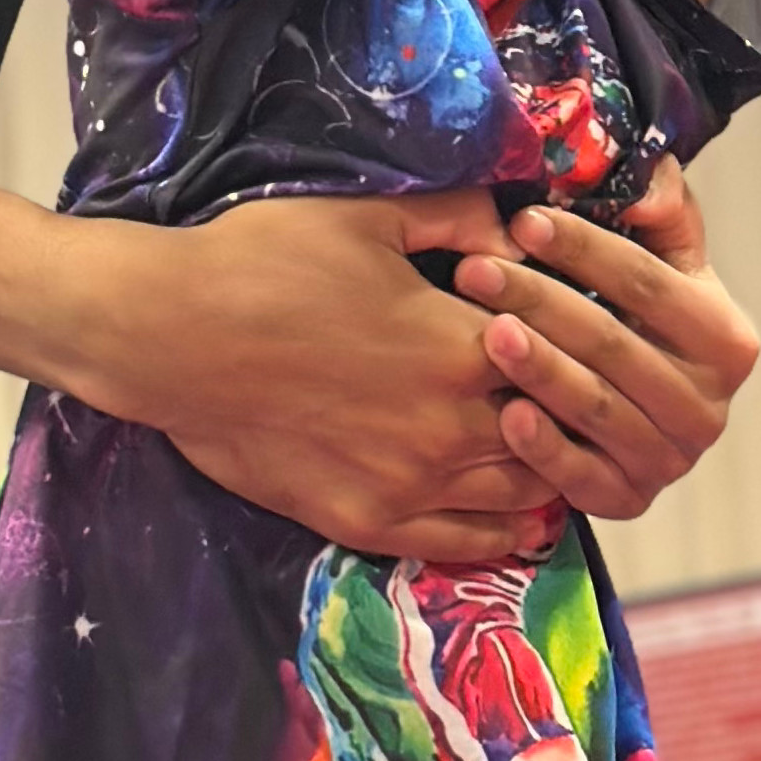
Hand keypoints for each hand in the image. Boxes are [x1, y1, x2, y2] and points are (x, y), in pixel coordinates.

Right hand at [85, 189, 564, 561]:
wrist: (172, 335)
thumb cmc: (268, 261)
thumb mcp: (369, 215)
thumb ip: (459, 216)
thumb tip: (525, 229)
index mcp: (460, 345)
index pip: (560, 358)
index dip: (578, 345)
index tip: (588, 336)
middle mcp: (449, 427)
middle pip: (550, 436)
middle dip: (570, 415)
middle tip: (588, 401)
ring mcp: (408, 485)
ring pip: (518, 496)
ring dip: (545, 474)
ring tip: (559, 454)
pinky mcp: (365, 523)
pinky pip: (460, 544)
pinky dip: (501, 533)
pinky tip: (516, 518)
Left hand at [449, 163, 760, 518]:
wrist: (642, 411)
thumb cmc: (642, 316)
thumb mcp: (668, 257)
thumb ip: (663, 208)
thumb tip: (645, 180)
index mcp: (726, 339)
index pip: (648, 283)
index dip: (584, 248)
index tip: (522, 220)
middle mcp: (708, 406)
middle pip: (612, 343)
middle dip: (538, 300)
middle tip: (474, 270)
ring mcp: (670, 460)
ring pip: (595, 405)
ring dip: (537, 367)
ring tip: (483, 330)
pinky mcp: (629, 501)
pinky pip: (581, 477)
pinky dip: (543, 447)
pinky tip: (506, 415)